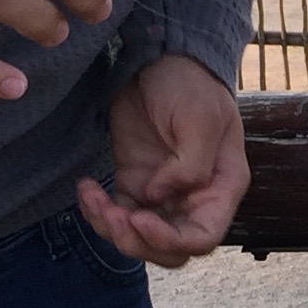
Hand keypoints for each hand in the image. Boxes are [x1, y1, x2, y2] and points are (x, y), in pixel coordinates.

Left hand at [78, 54, 248, 267]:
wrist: (159, 58)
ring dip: (112, 229)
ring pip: (140, 238)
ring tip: (94, 199)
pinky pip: (116, 215)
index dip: (171, 241)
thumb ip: (190, 164)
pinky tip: (86, 190)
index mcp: (221, 186)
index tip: (140, 218)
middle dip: (138, 242)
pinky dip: (97, 212)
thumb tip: (160, 196)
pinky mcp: (134, 184)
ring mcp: (163, 194)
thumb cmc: (189, 84)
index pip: (204, 237)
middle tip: (113, 215)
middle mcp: (195, 198)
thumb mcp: (198, 117)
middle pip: (171, 249)